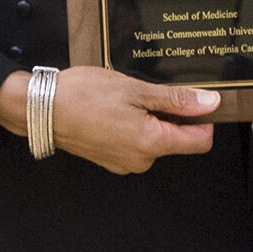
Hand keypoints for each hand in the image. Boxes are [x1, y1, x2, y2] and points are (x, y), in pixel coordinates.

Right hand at [0, 66, 220, 174]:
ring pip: (154, 139)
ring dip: (149, 117)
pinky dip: (132, 124)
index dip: (203, 118)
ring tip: (125, 97)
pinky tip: (114, 108)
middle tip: (147, 90)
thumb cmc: (84, 96)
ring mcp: (123, 162)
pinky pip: (134, 142)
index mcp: (151, 144)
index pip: (199, 141)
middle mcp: (140, 160)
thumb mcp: (136, 89)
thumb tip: (210, 104)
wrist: (42, 109)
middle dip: (170, 114)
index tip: (195, 98)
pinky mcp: (110, 158)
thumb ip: (176, 100)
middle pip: (176, 139)